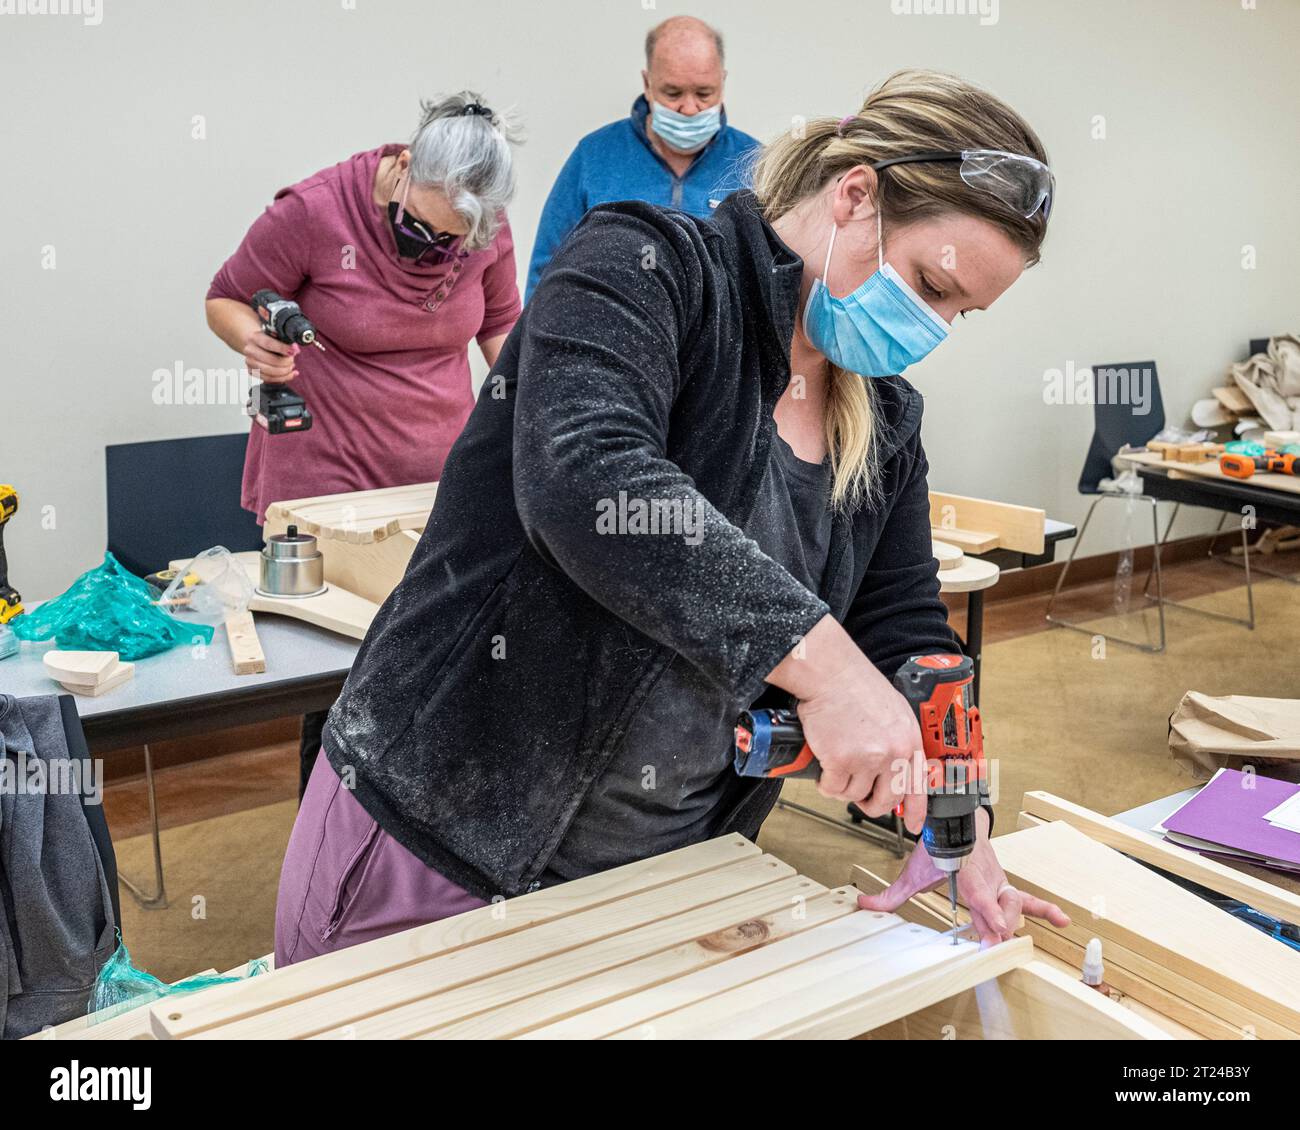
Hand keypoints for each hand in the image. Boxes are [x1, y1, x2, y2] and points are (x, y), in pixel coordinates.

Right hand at [243, 329, 298, 383]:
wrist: (255, 344)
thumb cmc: (268, 340)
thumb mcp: (276, 336)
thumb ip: (285, 341)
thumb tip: (295, 349)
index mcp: (255, 337)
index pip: (269, 344)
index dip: (282, 348)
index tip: (293, 352)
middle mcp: (250, 350)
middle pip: (270, 360)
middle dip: (286, 362)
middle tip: (292, 360)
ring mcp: (250, 362)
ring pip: (270, 371)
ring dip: (285, 371)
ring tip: (291, 367)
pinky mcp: (252, 371)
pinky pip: (268, 379)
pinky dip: (282, 378)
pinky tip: (290, 374)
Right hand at [766, 615, 926, 833]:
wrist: (831, 674)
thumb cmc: (855, 685)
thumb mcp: (892, 712)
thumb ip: (897, 740)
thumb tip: (892, 766)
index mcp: (909, 740)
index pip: (918, 785)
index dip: (914, 809)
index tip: (911, 824)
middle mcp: (894, 753)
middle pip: (885, 799)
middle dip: (868, 802)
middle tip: (856, 793)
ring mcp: (868, 759)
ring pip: (853, 795)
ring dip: (841, 786)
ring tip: (834, 765)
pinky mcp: (841, 761)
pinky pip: (832, 788)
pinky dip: (824, 782)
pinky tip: (823, 766)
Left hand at [857, 809, 1070, 946]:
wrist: (956, 821)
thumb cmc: (937, 848)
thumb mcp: (912, 871)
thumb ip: (890, 894)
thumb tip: (862, 905)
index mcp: (966, 875)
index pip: (980, 895)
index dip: (987, 912)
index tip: (993, 930)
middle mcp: (987, 879)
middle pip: (999, 906)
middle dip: (998, 925)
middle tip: (993, 943)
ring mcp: (999, 883)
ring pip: (1014, 904)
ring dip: (1012, 921)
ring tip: (1008, 937)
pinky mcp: (1006, 886)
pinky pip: (1030, 899)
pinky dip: (1046, 909)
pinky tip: (1063, 920)